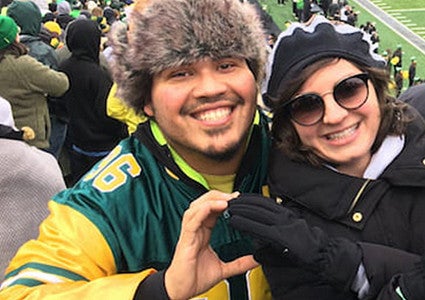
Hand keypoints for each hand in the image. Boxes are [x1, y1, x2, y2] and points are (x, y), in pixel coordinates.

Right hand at [164, 190, 258, 298]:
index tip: (238, 199)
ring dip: (211, 200)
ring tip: (226, 199)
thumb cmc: (195, 279)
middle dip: (218, 196)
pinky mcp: (185, 240)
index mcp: (202, 233)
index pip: (212, 210)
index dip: (224, 202)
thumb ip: (239, 263)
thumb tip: (256, 260)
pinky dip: (202, 211)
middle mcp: (195, 230)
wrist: (181, 291)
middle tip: (235, 196)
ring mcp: (189, 233)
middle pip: (203, 203)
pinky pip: (192, 221)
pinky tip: (213, 207)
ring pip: (196, 207)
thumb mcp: (223, 270)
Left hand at [227, 194, 360, 288]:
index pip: (264, 202)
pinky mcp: (280, 235)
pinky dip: (244, 223)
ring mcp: (282, 224)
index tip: (237, 198)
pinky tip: (234, 221)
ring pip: (255, 212)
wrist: (324, 255)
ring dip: (239, 209)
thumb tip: (261, 243)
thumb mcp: (290, 236)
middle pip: (257, 204)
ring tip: (227, 208)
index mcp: (286, 214)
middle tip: (227, 200)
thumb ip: (275, 235)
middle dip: (240, 202)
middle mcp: (283, 216)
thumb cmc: (309, 248)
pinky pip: (258, 227)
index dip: (249, 199)